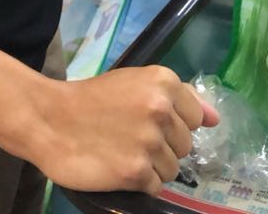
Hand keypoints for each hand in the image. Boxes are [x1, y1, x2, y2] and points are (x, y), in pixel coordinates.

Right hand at [34, 66, 218, 193]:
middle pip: (185, 145)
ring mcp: (149, 142)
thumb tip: (216, 119)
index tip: (148, 122)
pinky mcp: (135, 172)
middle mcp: (161, 109)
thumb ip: (179, 99)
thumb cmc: (93, 100)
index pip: (195, 117)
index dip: (173, 123)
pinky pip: (156, 186)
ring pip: (173, 168)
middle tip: (131, 138)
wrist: (51, 119)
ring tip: (123, 152)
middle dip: (163, 146)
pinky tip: (119, 166)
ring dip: (151, 166)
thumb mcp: (135, 84)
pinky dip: (140, 181)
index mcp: (163, 81)